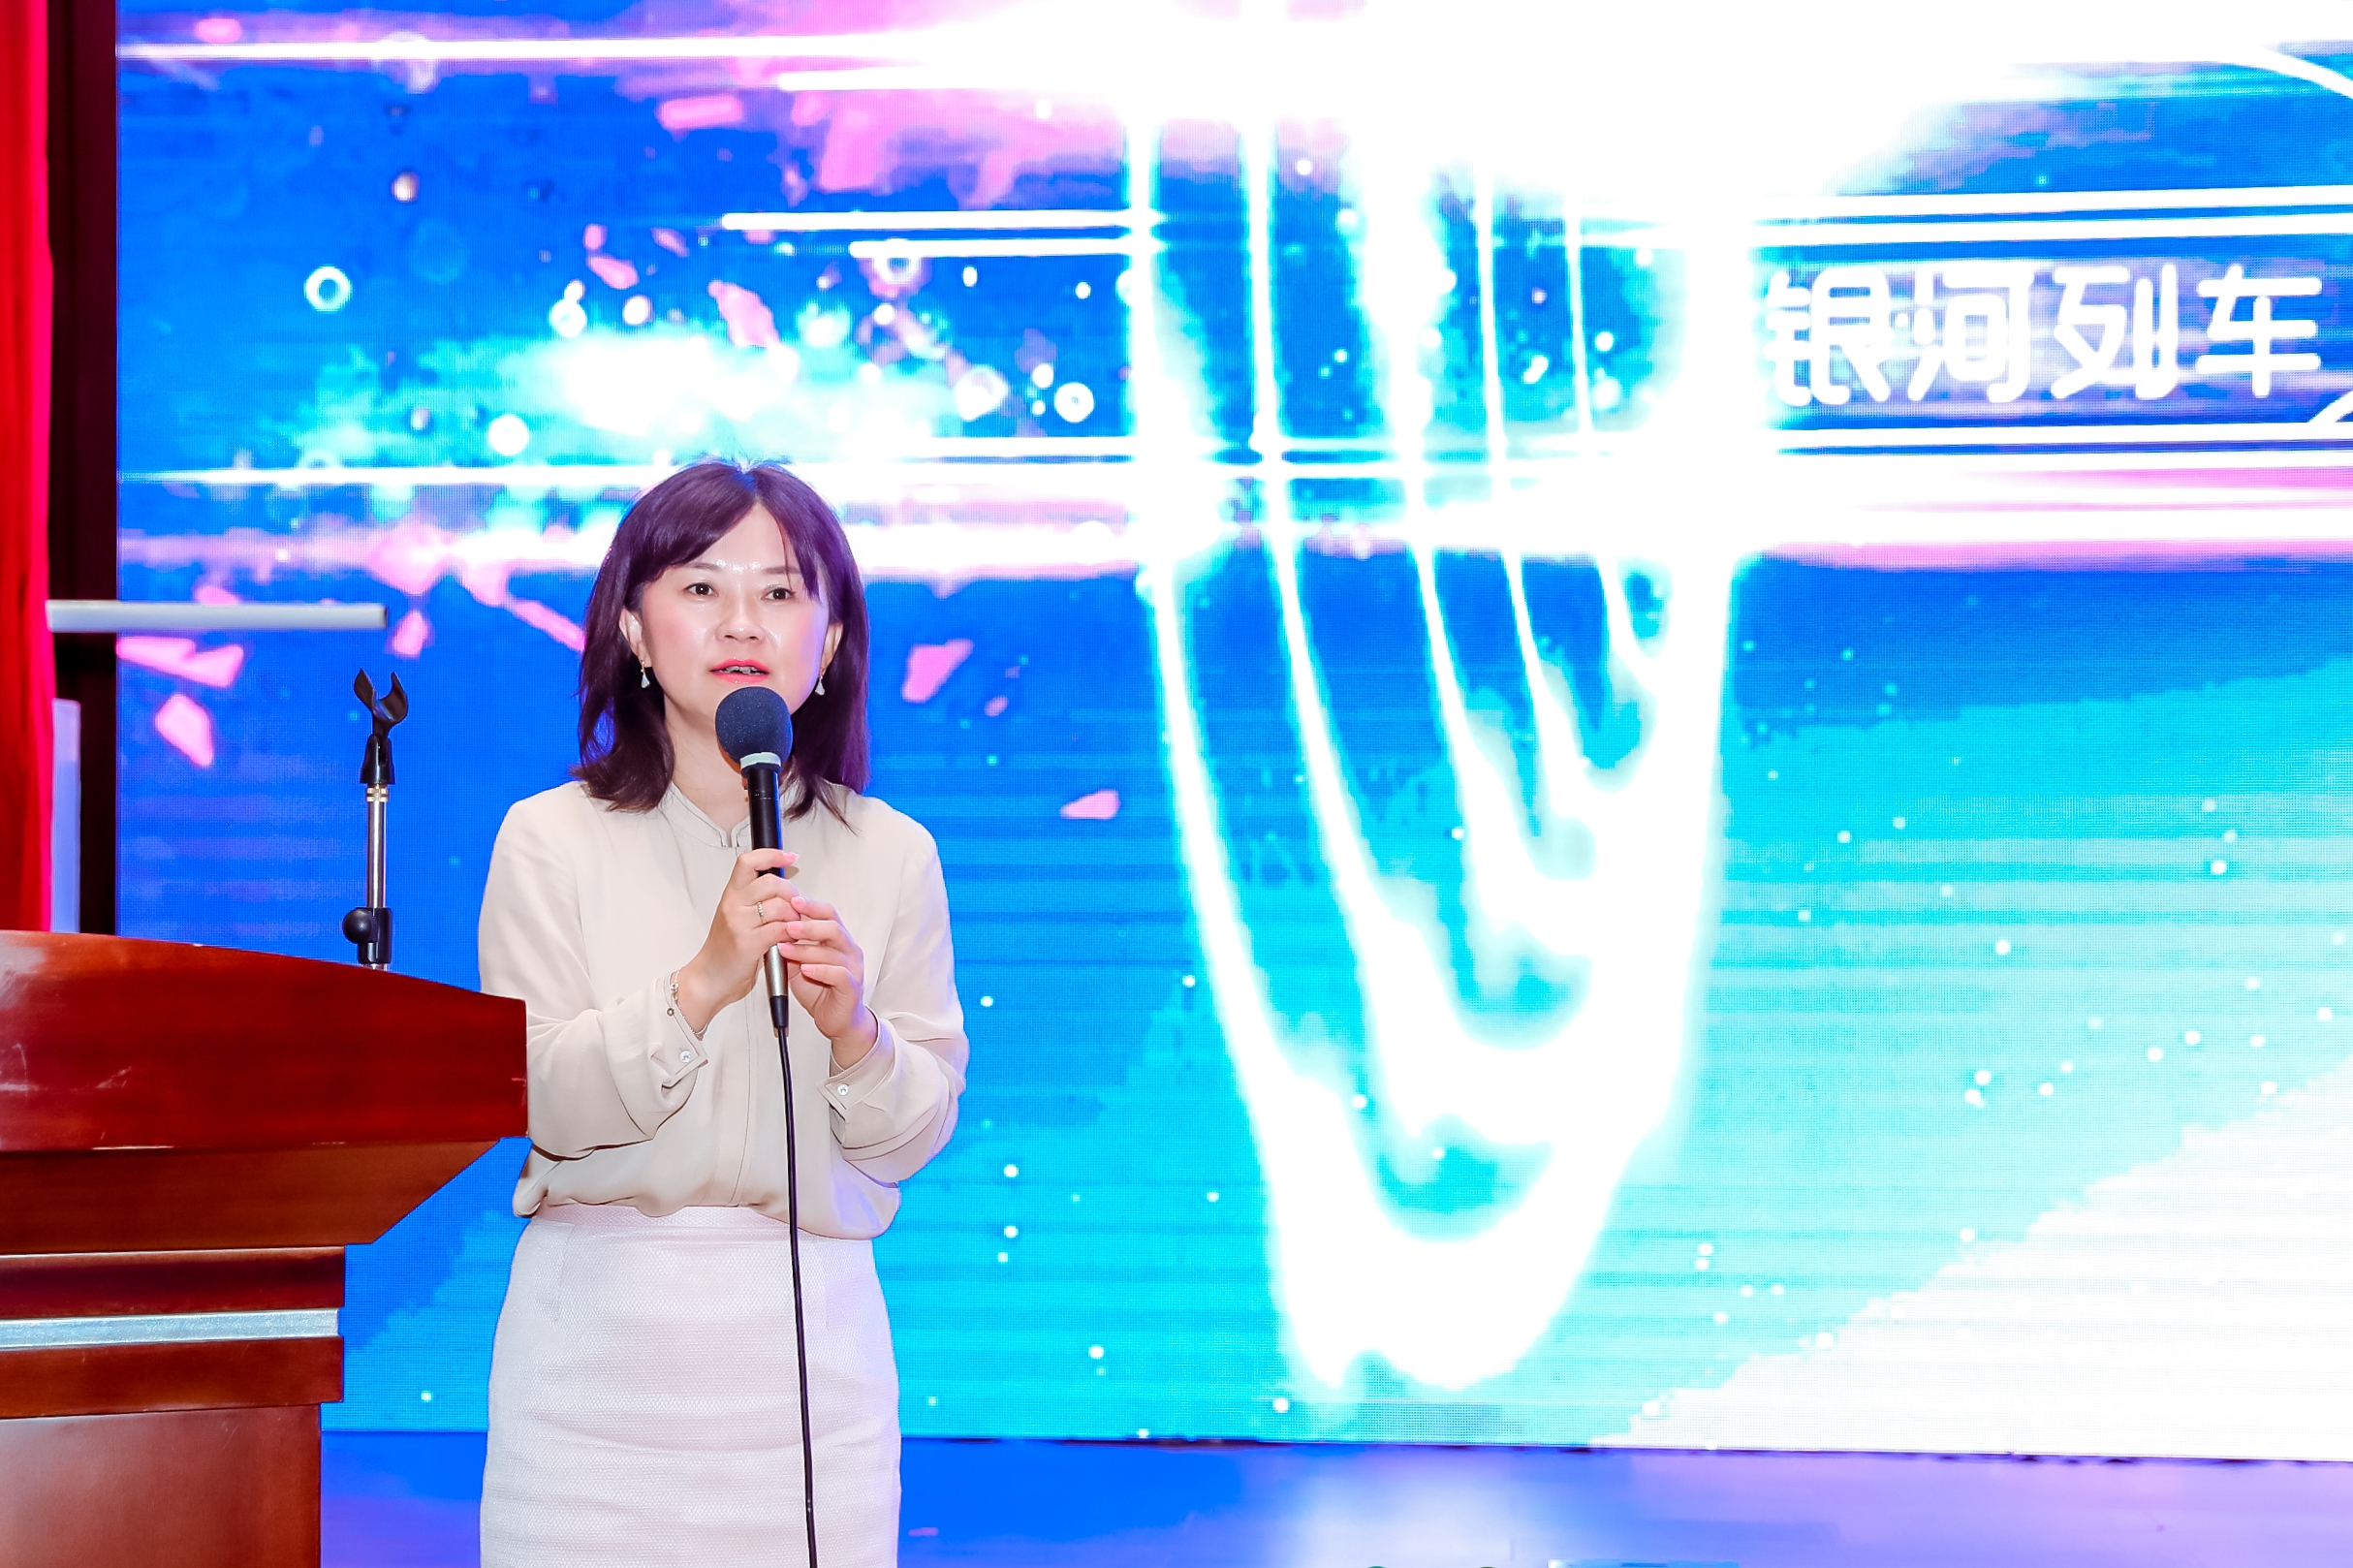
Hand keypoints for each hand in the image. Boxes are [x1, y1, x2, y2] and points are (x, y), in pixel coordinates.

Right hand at [674, 849, 798, 1032]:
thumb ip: (755, 901)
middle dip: (792, 893)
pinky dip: (792, 935)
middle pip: (771, 882)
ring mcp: (739, 923)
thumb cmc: (724, 952)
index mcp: (730, 895)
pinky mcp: (748, 943)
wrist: (707, 980)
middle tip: (795, 907)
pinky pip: (781, 930)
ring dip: (795, 917)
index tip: (789, 856)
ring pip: (780, 906)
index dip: (772, 854)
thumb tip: (782, 885)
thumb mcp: (735, 918)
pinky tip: (789, 941)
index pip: (748, 862)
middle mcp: (732, 905)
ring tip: (793, 928)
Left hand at [775, 895, 877, 1067]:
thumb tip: (771, 932)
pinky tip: (805, 969)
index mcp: (837, 940)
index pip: (828, 914)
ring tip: (786, 949)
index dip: (811, 906)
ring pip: (833, 950)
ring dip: (806, 948)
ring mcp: (853, 968)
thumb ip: (790, 949)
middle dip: (807, 925)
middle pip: (833, 928)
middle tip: (787, 925)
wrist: (836, 1020)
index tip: (792, 901)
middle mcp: (848, 950)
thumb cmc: (821, 991)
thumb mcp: (798, 965)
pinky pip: (838, 974)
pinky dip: (820, 970)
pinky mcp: (852, 986)